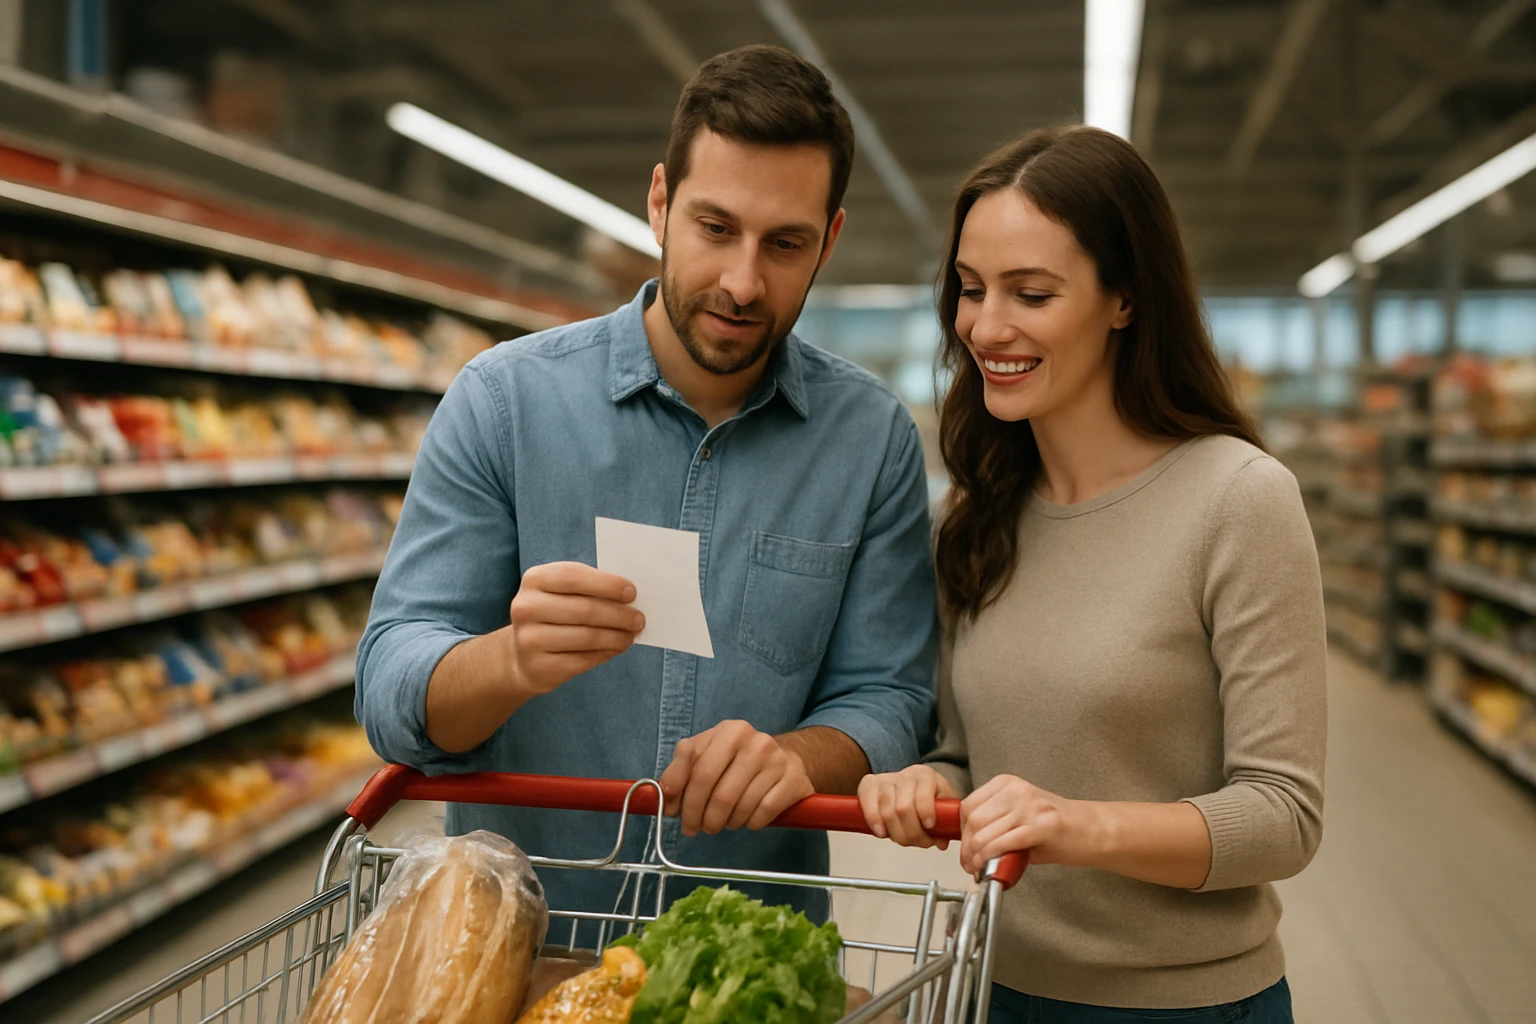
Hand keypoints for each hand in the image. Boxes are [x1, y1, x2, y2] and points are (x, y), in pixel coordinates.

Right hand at [505, 562, 642, 698]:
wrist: (522, 655)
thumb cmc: (553, 615)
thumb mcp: (561, 593)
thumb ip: (589, 589)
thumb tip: (629, 597)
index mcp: (534, 580)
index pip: (573, 577)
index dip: (606, 584)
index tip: (631, 592)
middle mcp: (526, 608)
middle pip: (584, 609)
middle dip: (618, 614)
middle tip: (638, 619)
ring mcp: (530, 639)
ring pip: (587, 636)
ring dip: (617, 636)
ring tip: (631, 635)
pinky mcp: (540, 667)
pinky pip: (584, 659)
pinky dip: (606, 652)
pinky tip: (616, 648)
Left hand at [659, 720, 814, 835]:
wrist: (785, 759)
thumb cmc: (737, 760)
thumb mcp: (706, 754)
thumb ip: (680, 772)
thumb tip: (665, 802)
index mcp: (730, 731)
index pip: (698, 770)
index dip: (682, 798)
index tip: (675, 815)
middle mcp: (756, 742)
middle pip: (719, 794)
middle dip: (701, 818)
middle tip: (696, 829)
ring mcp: (779, 761)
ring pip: (740, 808)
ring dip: (726, 823)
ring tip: (724, 820)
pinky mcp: (795, 781)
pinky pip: (763, 814)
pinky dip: (750, 823)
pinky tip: (747, 818)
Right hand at [857, 765, 956, 848]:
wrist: (912, 785)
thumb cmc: (929, 798)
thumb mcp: (944, 806)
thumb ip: (947, 823)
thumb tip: (941, 842)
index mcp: (926, 776)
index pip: (923, 795)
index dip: (925, 812)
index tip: (930, 826)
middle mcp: (905, 775)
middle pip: (904, 808)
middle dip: (912, 833)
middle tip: (918, 841)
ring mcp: (885, 779)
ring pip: (887, 811)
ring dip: (896, 833)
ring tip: (903, 839)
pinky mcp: (868, 785)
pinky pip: (868, 805)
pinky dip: (874, 822)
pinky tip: (882, 832)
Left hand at [959, 775, 1094, 875]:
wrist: (1092, 831)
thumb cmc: (1056, 828)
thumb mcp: (1020, 816)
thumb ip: (996, 823)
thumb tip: (970, 846)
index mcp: (1007, 784)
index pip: (969, 805)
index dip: (961, 831)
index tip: (965, 848)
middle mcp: (1017, 791)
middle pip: (974, 819)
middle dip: (966, 847)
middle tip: (969, 864)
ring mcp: (1029, 807)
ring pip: (985, 832)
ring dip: (976, 856)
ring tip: (978, 869)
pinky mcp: (1041, 826)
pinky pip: (1003, 842)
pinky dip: (990, 858)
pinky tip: (988, 867)